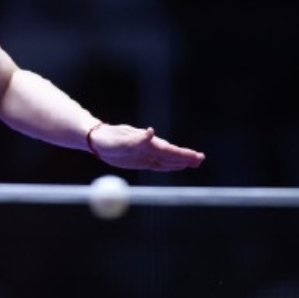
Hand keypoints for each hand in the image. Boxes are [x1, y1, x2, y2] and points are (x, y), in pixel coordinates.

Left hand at [89, 123, 204, 171]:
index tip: (195, 156)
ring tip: (195, 162)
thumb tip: (151, 132)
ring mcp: (145, 154)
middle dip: (186, 157)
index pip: (169, 150)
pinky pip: (158, 164)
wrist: (97, 139)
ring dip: (181, 161)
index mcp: (147, 144)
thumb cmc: (108, 139)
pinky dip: (169, 165)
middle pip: (171, 154)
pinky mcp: (140, 160)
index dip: (182, 154)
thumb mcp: (121, 140)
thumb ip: (137, 139)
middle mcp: (149, 148)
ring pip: (167, 159)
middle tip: (201, 159)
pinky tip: (177, 165)